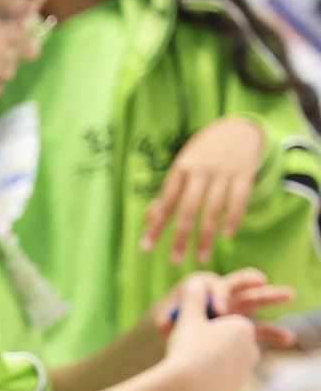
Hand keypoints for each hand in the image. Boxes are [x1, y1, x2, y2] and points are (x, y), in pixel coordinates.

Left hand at [140, 117, 263, 263]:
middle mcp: (201, 171)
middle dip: (181, 237)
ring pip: (214, 209)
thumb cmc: (202, 154)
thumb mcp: (182, 167)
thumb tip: (148, 219)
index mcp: (181, 169)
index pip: (166, 202)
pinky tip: (227, 236)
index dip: (156, 226)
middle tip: (174, 261)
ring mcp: (224, 173)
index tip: (145, 248)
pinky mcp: (245, 174)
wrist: (237, 128)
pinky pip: (239, 200)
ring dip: (207, 236)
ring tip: (200, 258)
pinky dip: (233, 218)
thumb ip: (168, 193)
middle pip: (189, 209)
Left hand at [152, 268, 297, 349]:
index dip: (218, 296)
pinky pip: (260, 328)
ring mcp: (235, 309)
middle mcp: (222, 294)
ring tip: (290, 295)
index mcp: (203, 286)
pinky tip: (288, 339)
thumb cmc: (169, 321)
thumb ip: (166, 320)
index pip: (215, 286)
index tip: (219, 312)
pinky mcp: (242, 326)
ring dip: (272, 298)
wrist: (175, 333)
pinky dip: (273, 332)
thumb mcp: (165, 319)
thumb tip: (164, 324)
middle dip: (252, 280)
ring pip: (255, 301)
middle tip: (262, 281)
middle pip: (240, 284)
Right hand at [161, 276, 261, 390]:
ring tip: (189, 365)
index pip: (228, 322)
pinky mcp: (234, 390)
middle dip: (214, 343)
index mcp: (243, 328)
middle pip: (230, 342)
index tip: (193, 329)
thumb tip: (196, 283)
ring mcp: (244, 372)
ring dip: (213, 362)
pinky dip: (210, 380)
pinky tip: (192, 381)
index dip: (209, 325)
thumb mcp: (187, 318)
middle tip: (190, 348)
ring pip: (227, 362)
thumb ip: (193, 299)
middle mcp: (250, 349)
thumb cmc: (187, 349)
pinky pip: (222, 381)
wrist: (184, 388)